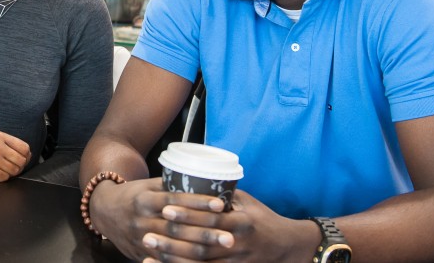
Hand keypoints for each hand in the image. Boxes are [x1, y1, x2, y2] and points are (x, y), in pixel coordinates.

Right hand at [0, 130, 30, 181]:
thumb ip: (11, 143)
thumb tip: (28, 154)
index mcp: (1, 137)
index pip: (24, 148)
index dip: (27, 154)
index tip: (25, 157)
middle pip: (21, 161)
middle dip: (21, 164)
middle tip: (16, 164)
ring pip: (14, 170)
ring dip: (13, 171)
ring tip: (7, 168)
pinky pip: (4, 177)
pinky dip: (4, 176)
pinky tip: (0, 171)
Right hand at [89, 178, 228, 260]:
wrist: (104, 211)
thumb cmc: (134, 195)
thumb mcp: (149, 186)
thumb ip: (172, 186)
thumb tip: (204, 182)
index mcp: (145, 199)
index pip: (176, 200)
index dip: (198, 203)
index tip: (221, 205)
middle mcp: (142, 220)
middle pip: (178, 228)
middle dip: (205, 233)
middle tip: (231, 236)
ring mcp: (141, 239)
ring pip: (173, 247)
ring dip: (199, 250)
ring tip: (222, 248)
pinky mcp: (140, 254)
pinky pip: (164, 261)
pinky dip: (183, 262)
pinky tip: (203, 262)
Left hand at [139, 188, 319, 261]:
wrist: (285, 246)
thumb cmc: (262, 218)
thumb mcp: (245, 201)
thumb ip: (221, 195)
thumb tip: (192, 179)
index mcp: (242, 222)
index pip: (210, 218)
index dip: (187, 214)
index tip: (165, 208)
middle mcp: (238, 244)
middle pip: (201, 244)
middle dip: (173, 239)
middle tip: (148, 233)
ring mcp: (235, 262)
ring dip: (173, 258)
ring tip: (149, 250)